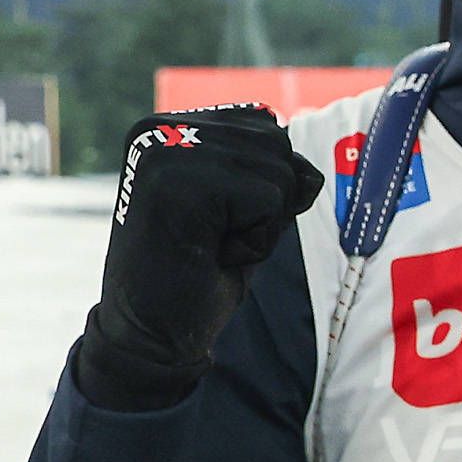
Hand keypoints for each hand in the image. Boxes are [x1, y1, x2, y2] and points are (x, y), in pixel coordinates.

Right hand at [77, 106, 324, 411]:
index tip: (214, 220)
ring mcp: (165, 151)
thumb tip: (310, 173)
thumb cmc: (200, 273)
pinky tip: (210, 255)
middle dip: (266, 205)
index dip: (265, 188)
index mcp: (171, 126)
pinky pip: (270, 200)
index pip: (267, 129)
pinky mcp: (177, 182)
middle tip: (212, 238)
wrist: (151, 335)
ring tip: (210, 245)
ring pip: (278, 174)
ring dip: (261, 225)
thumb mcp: (247, 212)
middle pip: (278, 147)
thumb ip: (276, 175)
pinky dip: (256, 240)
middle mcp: (161, 128)